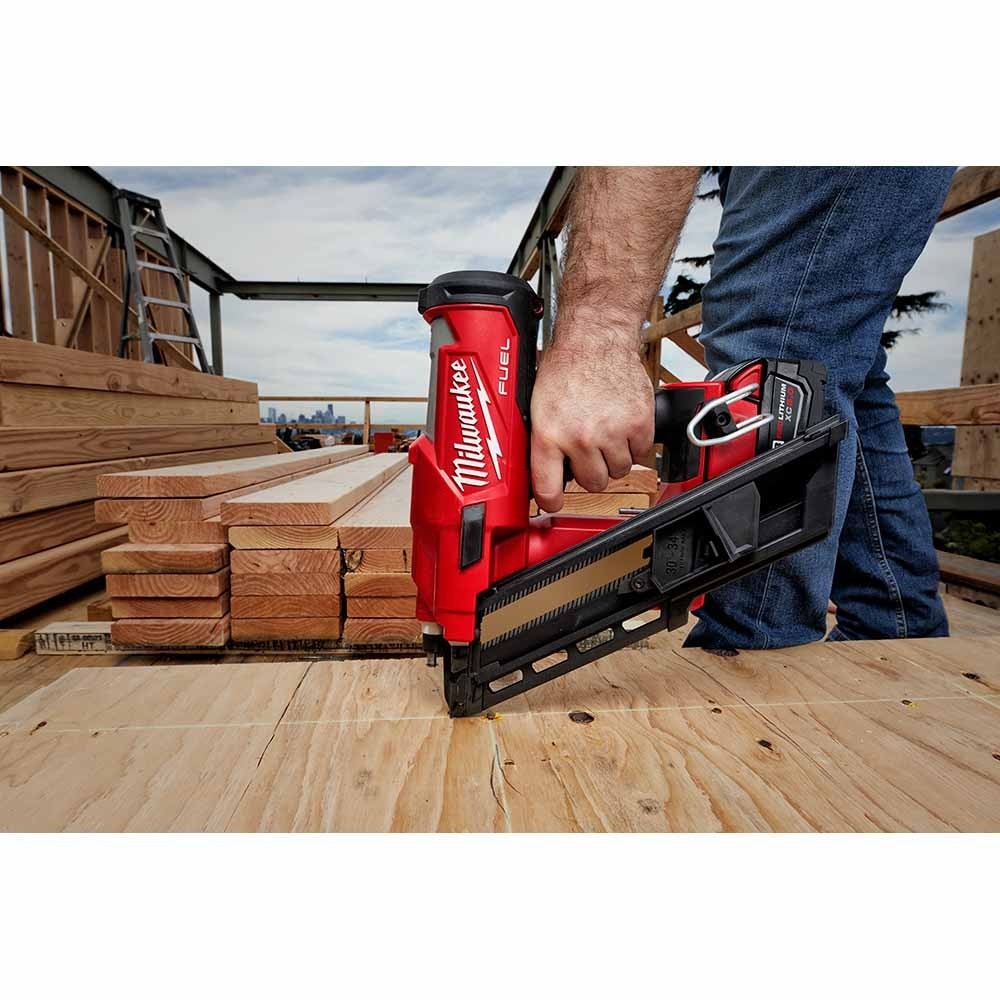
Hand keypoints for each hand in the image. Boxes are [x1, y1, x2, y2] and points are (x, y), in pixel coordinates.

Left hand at [530, 334, 652, 512]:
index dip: (551, 502)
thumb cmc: (566, 366)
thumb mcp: (538, 405)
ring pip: (619, 471)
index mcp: (549, 433)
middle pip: (592, 483)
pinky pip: (641, 453)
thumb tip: (541, 469)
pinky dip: (635, 444)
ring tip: (606, 433)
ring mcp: (612, 432)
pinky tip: (622, 425)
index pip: (548, 488)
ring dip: (614, 458)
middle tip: (588, 452)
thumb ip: (542, 440)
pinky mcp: (638, 423)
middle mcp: (580, 437)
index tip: (554, 504)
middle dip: (590, 471)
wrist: (596, 337)